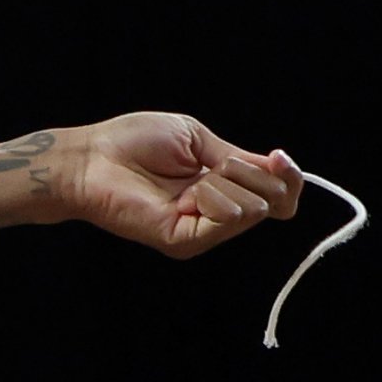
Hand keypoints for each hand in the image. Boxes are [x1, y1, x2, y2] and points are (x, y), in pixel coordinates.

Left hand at [55, 113, 299, 257]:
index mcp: (223, 189)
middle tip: (210, 165)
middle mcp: (215, 215)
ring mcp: (200, 232)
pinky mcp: (184, 242)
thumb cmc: (134, 142)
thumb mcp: (200, 140)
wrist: (93, 157)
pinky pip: (228, 216)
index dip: (289, 177)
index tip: (277, 157)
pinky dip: (214, 195)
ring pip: (254, 208)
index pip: (278, 196)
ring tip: (187, 179)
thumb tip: (281, 169)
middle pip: (273, 201)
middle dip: (250, 171)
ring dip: (227, 180)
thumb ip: (240, 160)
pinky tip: (186, 193)